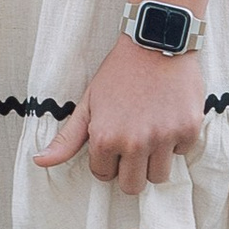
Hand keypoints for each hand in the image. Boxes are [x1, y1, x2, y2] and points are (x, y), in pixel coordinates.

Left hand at [35, 38, 204, 192]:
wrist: (155, 41)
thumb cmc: (119, 72)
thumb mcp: (89, 102)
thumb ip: (67, 138)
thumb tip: (40, 162)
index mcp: (106, 139)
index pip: (104, 175)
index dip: (107, 160)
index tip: (113, 140)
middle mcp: (135, 143)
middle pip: (132, 186)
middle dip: (130, 170)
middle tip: (132, 143)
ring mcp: (164, 138)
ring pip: (159, 177)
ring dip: (154, 160)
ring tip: (150, 132)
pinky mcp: (189, 130)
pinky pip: (181, 154)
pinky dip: (176, 141)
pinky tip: (168, 117)